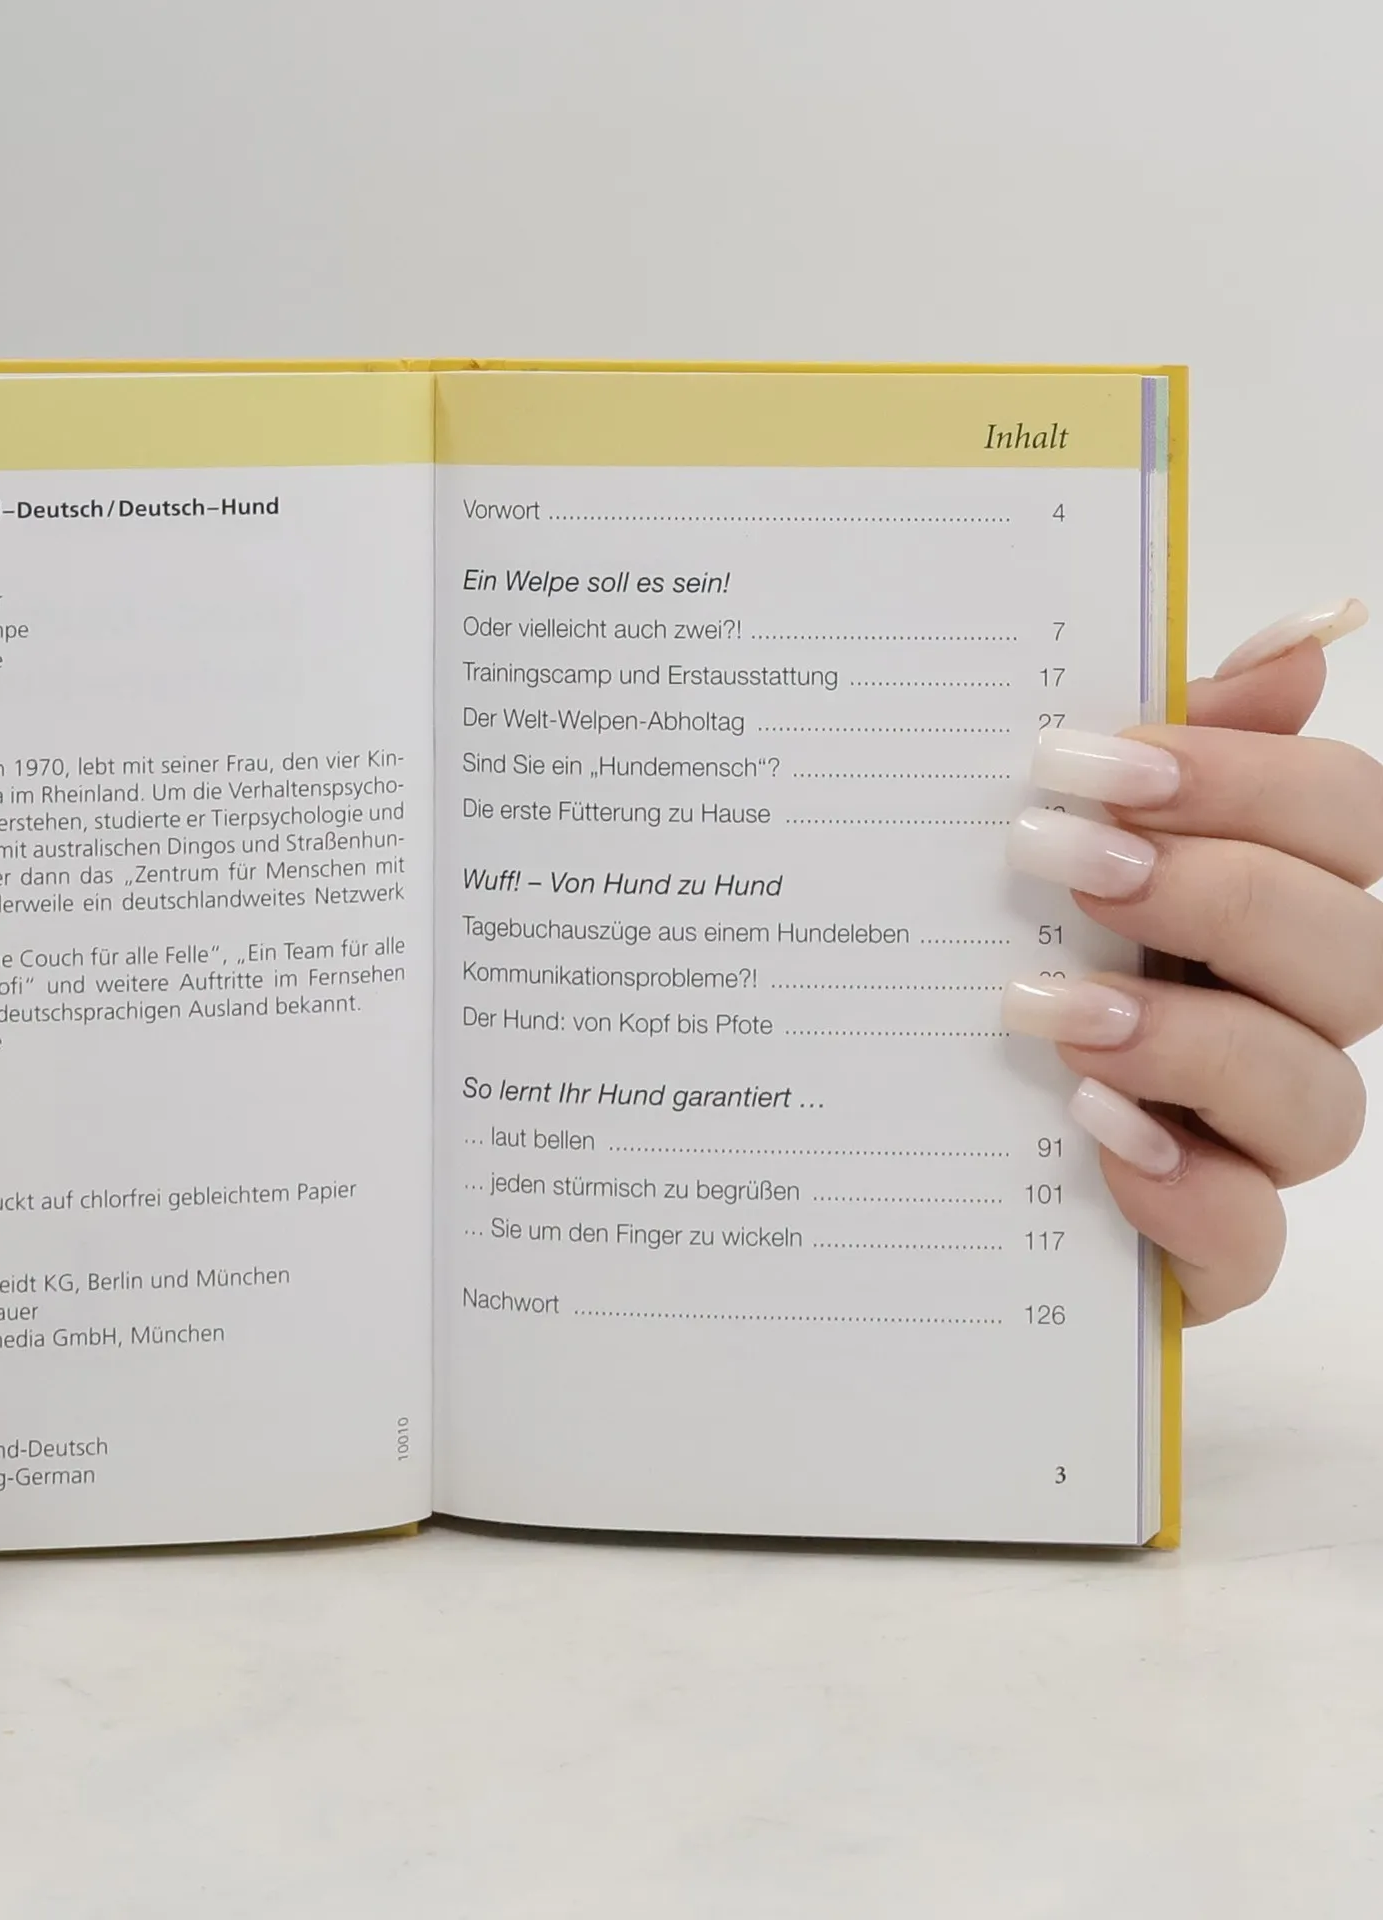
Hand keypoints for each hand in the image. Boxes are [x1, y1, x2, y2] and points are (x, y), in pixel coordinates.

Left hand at [1004, 599, 1377, 1323]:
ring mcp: (1236, 1143)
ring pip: (1319, 1101)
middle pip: (1354, 955)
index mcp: (1243, 902)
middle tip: (1065, 864)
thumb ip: (1160, 747)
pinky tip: (1096, 1138)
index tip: (1099, 761)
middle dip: (1218, 894)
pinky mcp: (1190, 1250)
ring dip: (1195, 1041)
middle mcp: (1265, 1018)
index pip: (1344, 821)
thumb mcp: (1029, 847)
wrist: (854, 1138)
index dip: (1252, 779)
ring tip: (1053, 1011)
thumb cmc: (959, 964)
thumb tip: (1305, 638)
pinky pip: (1246, 1242)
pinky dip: (1189, 1192)